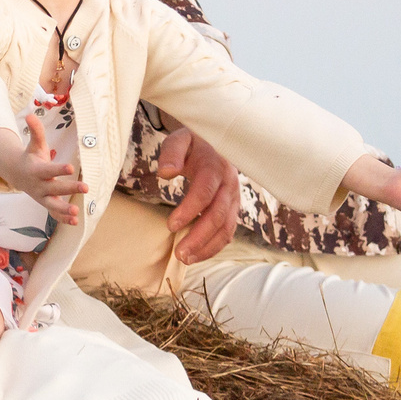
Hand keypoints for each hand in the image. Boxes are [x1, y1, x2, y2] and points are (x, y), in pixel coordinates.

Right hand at [0, 116, 88, 224]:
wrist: (17, 174)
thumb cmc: (31, 157)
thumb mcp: (34, 144)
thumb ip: (36, 131)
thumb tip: (31, 113)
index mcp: (37, 170)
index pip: (49, 170)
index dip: (59, 169)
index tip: (71, 167)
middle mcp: (39, 186)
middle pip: (55, 189)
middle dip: (69, 189)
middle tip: (86, 188)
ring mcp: (42, 197)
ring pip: (53, 206)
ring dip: (64, 210)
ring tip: (76, 212)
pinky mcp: (46, 204)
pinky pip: (54, 214)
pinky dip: (63, 219)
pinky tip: (76, 221)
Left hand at [154, 128, 238, 263]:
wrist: (216, 142)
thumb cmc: (193, 144)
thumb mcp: (180, 139)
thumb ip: (171, 152)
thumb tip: (165, 173)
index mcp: (215, 167)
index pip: (205, 192)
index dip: (189, 210)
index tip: (170, 225)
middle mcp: (229, 184)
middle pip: (218, 215)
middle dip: (199, 237)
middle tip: (179, 253)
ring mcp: (235, 198)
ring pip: (226, 228)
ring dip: (207, 247)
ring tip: (185, 259)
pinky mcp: (234, 208)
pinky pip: (228, 232)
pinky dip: (214, 246)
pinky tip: (197, 255)